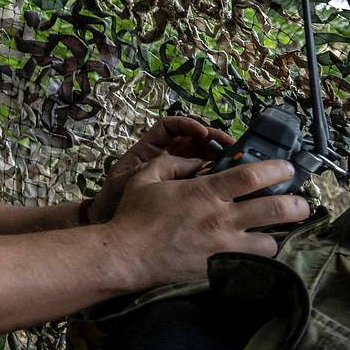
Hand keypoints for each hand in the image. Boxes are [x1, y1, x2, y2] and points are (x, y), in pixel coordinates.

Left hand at [88, 115, 232, 223]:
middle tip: (230, 145)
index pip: (171, 127)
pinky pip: (201, 176)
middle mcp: (163, 156)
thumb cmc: (116, 198)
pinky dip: (214, 175)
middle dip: (210, 139)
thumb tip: (193, 163)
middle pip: (191, 139)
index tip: (203, 132)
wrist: (114, 223)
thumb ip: (157, 169)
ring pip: (200, 156)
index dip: (187, 125)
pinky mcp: (183, 187)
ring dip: (217, 155)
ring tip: (234, 160)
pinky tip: (226, 179)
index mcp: (148, 148)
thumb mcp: (133, 177)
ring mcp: (174, 171)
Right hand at [106, 154, 308, 288]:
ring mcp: (223, 247)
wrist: (127, 256)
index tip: (286, 168)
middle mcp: (221, 219)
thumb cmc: (134, 216)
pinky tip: (251, 252)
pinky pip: (253, 264)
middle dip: (297, 204)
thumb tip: (195, 161)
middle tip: (300, 203)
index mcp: (205, 193)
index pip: (254, 176)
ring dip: (275, 235)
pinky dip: (256, 257)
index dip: (277, 169)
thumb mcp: (146, 178)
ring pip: (271, 242)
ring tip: (270, 232)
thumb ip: (172, 163)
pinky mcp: (220, 268)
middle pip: (277, 210)